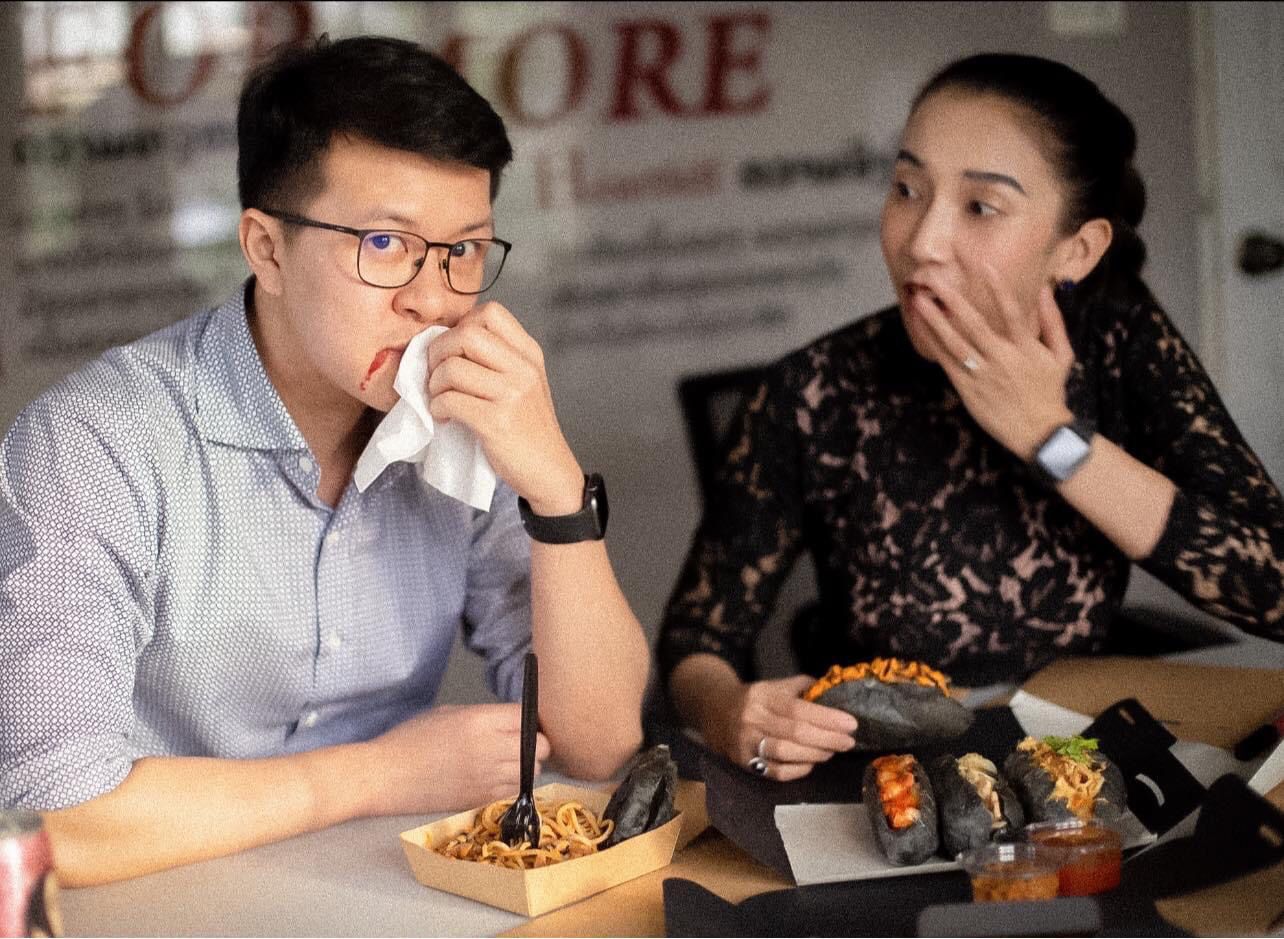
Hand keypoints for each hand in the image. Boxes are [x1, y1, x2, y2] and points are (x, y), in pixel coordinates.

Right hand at [363, 703, 551, 815]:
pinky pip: (514, 792)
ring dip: (526, 767)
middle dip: (535, 744)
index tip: (523, 723)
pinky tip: (496, 780)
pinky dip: (513, 786)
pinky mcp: (480, 800)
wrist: (386, 776)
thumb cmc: (412, 739)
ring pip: (532, 773)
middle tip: (520, 744)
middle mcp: (490, 749)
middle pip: (540, 747)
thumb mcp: (449, 713)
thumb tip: (514, 723)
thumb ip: (485, 717)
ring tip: (507, 763)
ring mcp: (487, 778)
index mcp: (480, 721)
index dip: (529, 719)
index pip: (527, 716)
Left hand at [426, 303, 583, 514]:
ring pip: (452, 368)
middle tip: (437, 374)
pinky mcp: (496, 422)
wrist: (549, 471)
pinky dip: (438, 407)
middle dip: (439, 352)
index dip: (461, 326)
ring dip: (435, 384)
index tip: (455, 351)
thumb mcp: (525, 383)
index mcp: (530, 354)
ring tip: (440, 398)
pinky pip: (450, 400)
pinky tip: (445, 417)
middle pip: (466, 335)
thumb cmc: (530, 429)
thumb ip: (498, 360)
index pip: (490, 313)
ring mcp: (512, 395)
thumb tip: (447, 343)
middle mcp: (524, 369)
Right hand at [711, 675, 858, 781]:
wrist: (715, 711)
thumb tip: (836, 694)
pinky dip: (798, 770)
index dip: (827, 718)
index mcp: (762, 696)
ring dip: (815, 755)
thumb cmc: (755, 698)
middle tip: (848, 741)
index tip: (850, 723)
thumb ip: (804, 688)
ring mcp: (745, 742)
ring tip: (831, 751)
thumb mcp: (775, 685)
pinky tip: (811, 763)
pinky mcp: (743, 762)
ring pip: (786, 754)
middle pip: (795, 733)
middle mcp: (752, 719)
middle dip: (828, 739)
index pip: (798, 708)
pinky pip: (775, 772)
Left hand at [913, 263, 1075, 458]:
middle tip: (934, 279)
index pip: (1011, 313)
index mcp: (1026, 349)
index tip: (984, 266)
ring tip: (918, 301)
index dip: (998, 289)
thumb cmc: (1049, 390)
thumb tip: (1045, 289)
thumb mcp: (1061, 355)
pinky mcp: (969, 390)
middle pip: (975, 325)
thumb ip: (1053, 321)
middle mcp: (1002, 359)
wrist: (1039, 432)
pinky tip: (923, 329)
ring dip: (935, 320)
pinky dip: (935, 345)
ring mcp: (983, 375)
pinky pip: (948, 363)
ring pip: (955, 343)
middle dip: (953, 300)